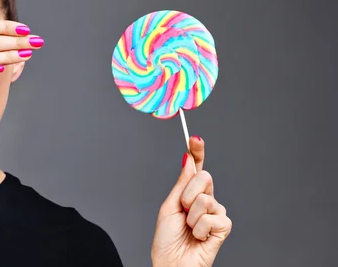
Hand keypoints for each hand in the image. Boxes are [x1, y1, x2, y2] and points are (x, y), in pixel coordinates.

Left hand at [151, 137, 231, 266]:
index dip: (197, 152)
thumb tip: (187, 158)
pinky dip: (200, 228)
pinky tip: (199, 238)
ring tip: (189, 229)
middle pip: (204, 177)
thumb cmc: (167, 239)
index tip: (195, 137)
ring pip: (205, 198)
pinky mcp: (224, 227)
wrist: (171, 263)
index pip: (197, 169)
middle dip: (187, 193)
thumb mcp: (170, 206)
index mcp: (190, 193)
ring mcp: (216, 213)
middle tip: (182, 211)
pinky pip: (212, 216)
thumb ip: (181, 183)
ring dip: (191, 215)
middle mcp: (206, 200)